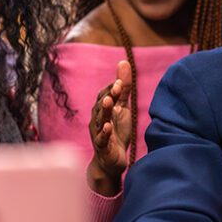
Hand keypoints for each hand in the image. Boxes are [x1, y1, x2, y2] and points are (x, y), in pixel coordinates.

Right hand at [86, 60, 137, 196]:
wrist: (111, 160)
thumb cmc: (116, 131)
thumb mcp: (122, 108)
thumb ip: (123, 88)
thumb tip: (123, 61)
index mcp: (102, 109)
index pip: (105, 95)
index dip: (112, 88)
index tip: (121, 80)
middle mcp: (97, 119)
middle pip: (101, 105)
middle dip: (108, 95)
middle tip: (117, 86)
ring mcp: (98, 133)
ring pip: (99, 120)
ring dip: (104, 110)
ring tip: (108, 101)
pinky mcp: (102, 147)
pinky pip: (101, 139)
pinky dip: (104, 133)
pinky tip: (107, 127)